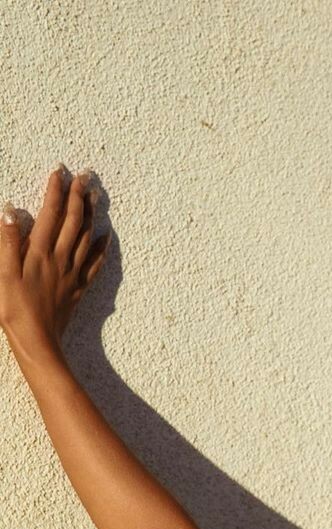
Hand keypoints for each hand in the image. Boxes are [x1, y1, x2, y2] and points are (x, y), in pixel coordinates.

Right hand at [0, 165, 110, 356]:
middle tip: (85, 175)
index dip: (55, 190)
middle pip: (74, 221)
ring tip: (96, 195)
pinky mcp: (78, 288)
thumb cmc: (14, 309)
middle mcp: (60, 259)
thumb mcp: (3, 274)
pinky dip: (102, 247)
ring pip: (87, 237)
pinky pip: (95, 264)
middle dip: (79, 195)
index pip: (51, 213)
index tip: (59, 171)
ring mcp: (72, 273)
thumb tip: (11, 211)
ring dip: (91, 214)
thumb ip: (7, 242)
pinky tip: (107, 236)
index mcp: (40, 252)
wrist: (38, 341)